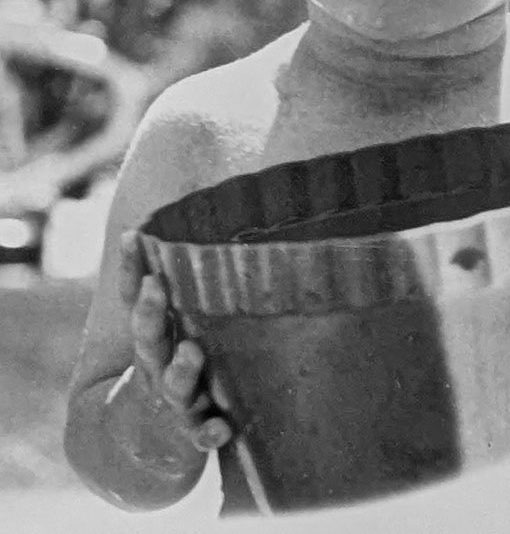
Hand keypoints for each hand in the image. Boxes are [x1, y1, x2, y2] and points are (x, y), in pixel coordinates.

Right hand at [118, 230, 231, 456]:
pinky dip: (208, 433)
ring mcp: (171, 402)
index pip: (134, 298)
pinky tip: (221, 428)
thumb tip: (207, 221)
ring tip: (192, 352)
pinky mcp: (190, 435)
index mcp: (149, 335)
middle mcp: (155, 365)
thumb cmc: (166, 367)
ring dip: (181, 370)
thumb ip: (182, 285)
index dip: (132, 267)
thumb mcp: (166, 327)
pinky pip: (200, 435)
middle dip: (149, 313)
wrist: (143, 444)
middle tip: (155, 287)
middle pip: (148, 338)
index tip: (133, 234)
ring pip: (173, 385)